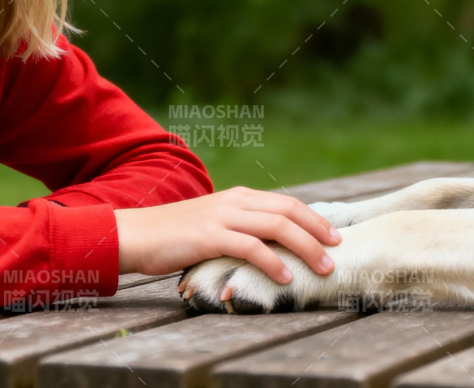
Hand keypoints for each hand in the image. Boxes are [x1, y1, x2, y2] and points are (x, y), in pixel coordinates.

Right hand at [113, 186, 341, 283]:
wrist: (135, 234)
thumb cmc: (174, 236)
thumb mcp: (213, 226)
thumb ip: (240, 229)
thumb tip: (271, 248)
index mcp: (238, 197)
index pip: (285, 203)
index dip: (313, 218)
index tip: (334, 235)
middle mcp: (235, 201)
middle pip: (288, 210)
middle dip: (317, 230)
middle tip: (338, 250)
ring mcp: (222, 217)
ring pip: (276, 226)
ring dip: (305, 247)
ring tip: (323, 267)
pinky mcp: (209, 236)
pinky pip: (250, 246)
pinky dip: (272, 261)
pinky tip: (285, 277)